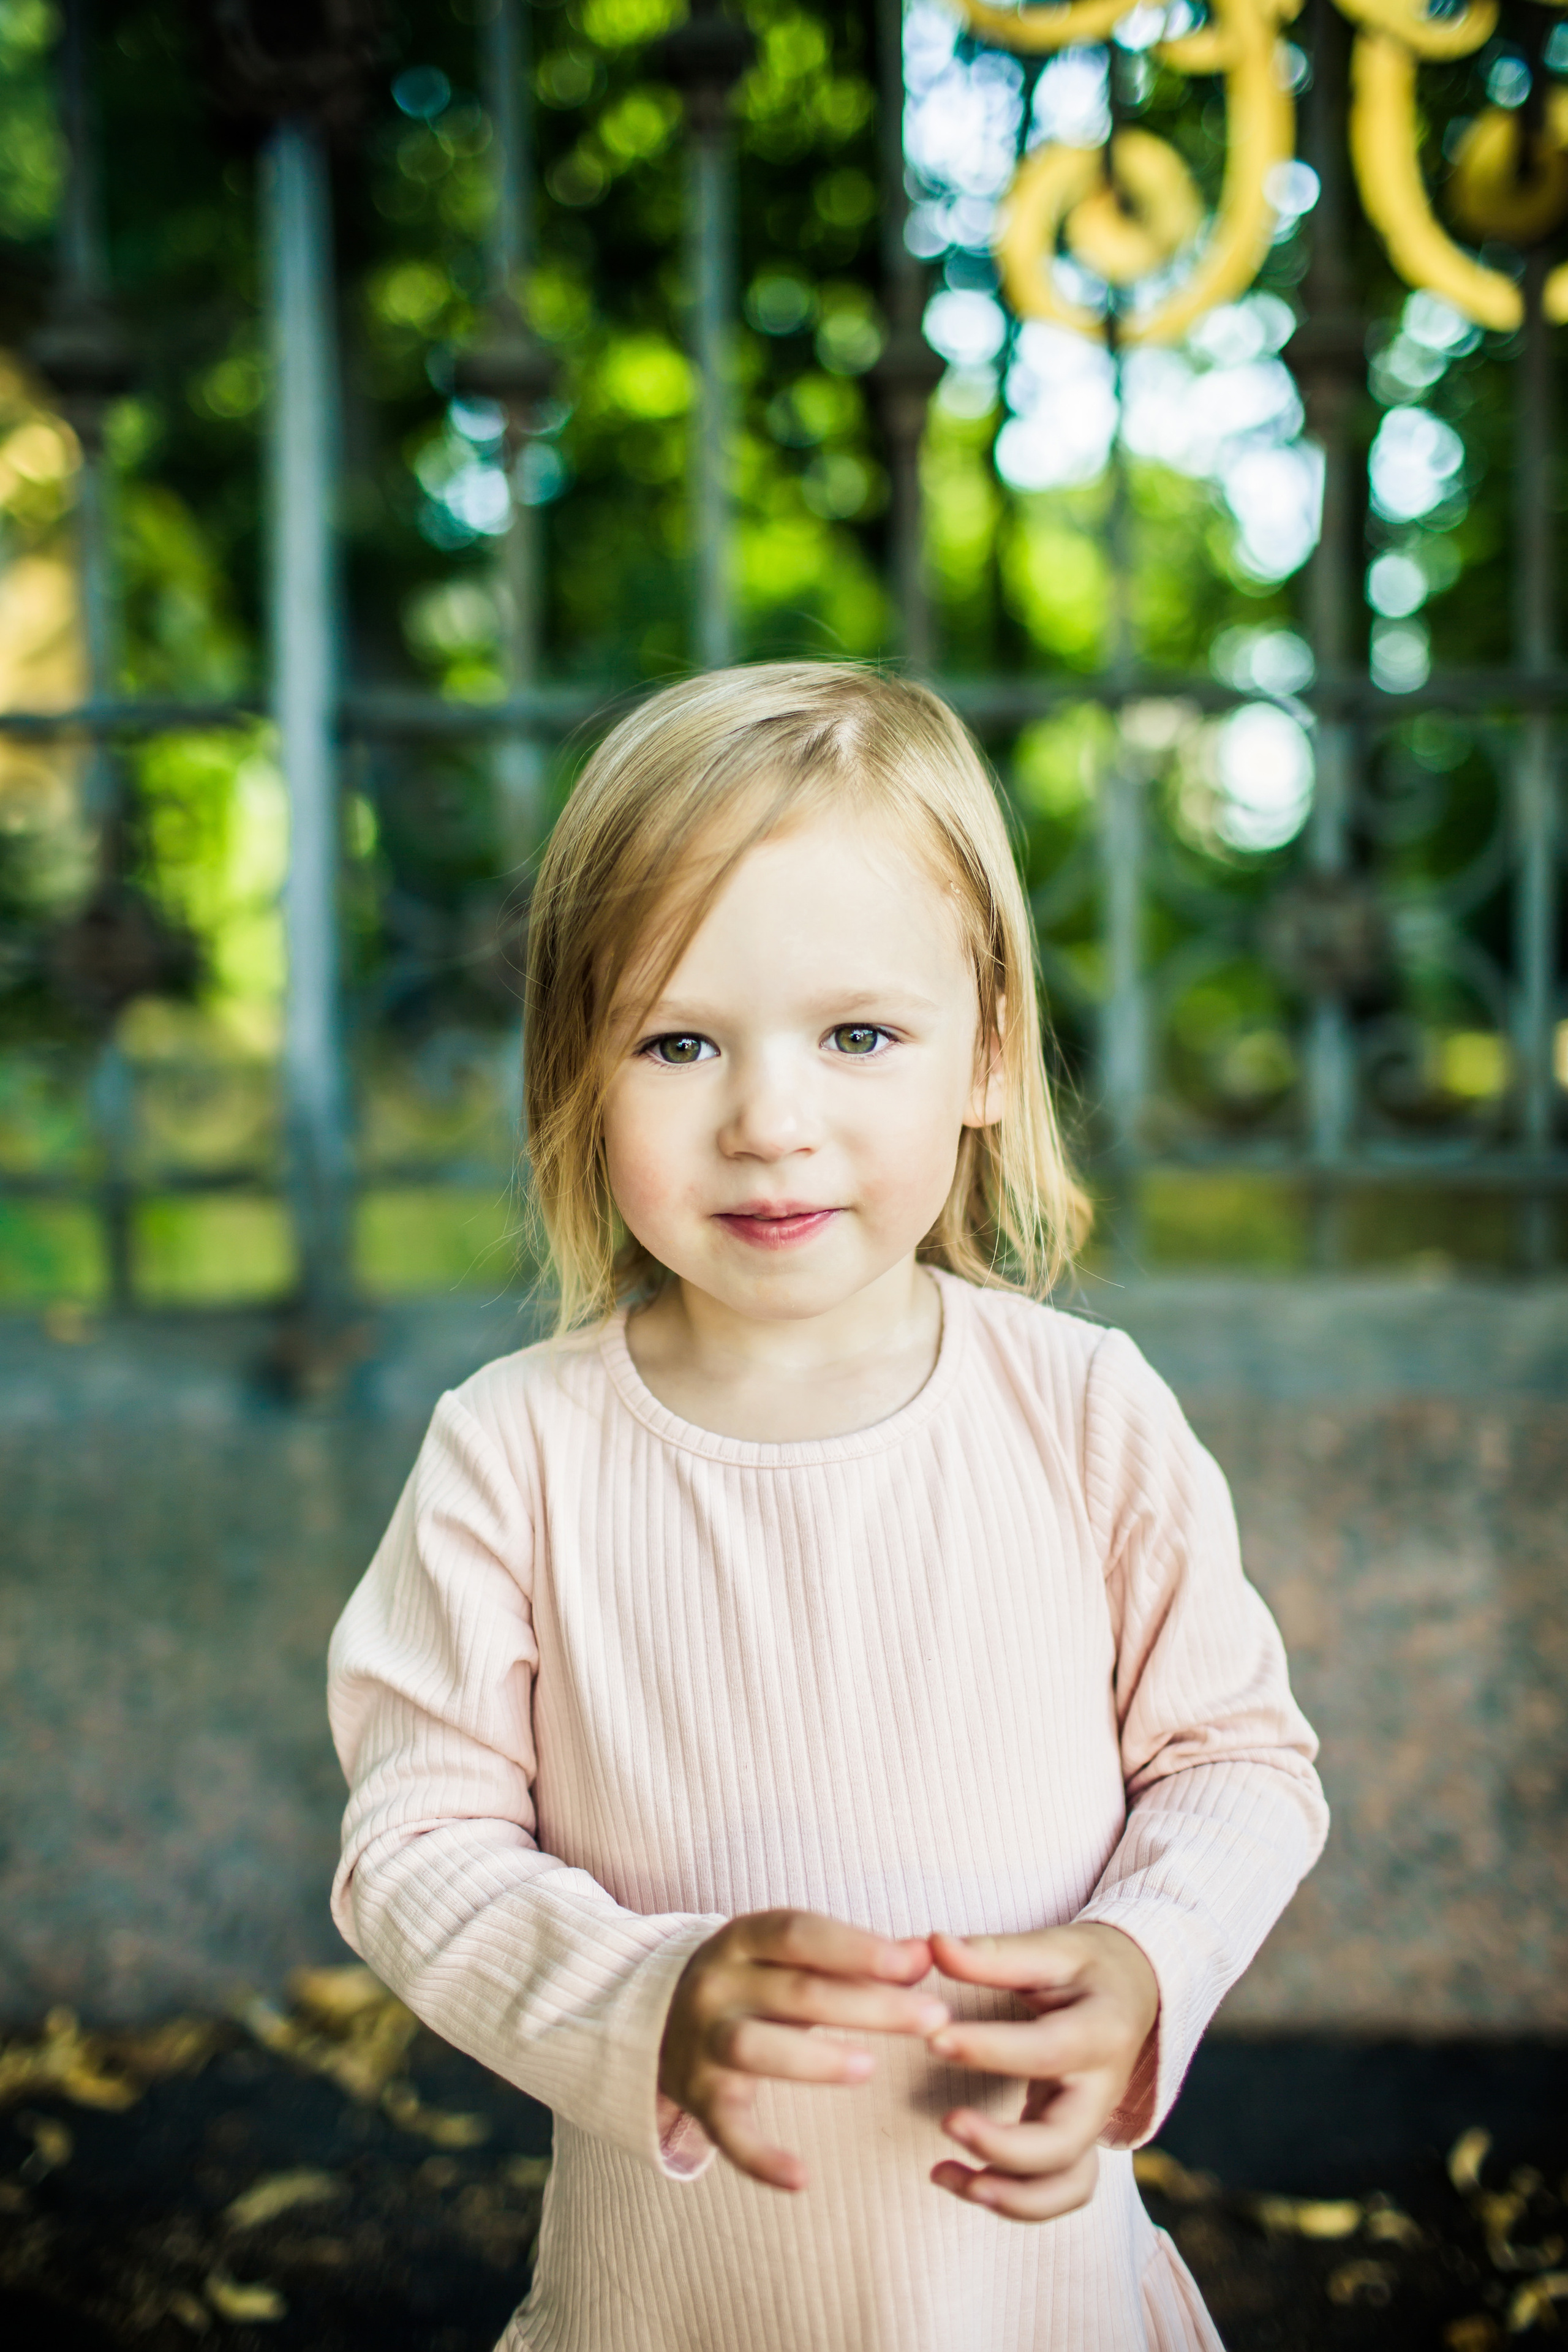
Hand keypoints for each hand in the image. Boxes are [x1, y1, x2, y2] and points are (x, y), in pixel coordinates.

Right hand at [658, 1910, 947, 2191]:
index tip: (912, 1964)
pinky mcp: (701, 2099)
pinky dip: (760, 2158)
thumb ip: (859, 1957)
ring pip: (753, 2048)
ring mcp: (703, 2043)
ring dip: (814, 2059)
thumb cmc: (755, 1980)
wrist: (661, 2017)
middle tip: (933, 2018)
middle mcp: (716, 1986)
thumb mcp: (795, 1956)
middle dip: (869, 2005)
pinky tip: (802, 2179)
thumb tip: (924, 1954)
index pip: (799, 1935)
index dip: (855, 1948)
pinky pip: (727, 2131)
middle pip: (794, 1994)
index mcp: (742, 1940)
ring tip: (869, 2069)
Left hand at [925, 1922, 1159, 2221]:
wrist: (1137, 1991)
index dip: (990, 2050)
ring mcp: (1093, 2124)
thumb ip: (994, 1955)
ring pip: (1066, 2183)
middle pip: (1065, 2142)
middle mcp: (1103, 2090)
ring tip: (943, 2172)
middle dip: (1004, 2146)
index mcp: (1101, 2032)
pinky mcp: (1078, 2143)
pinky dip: (1016, 2202)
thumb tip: (934, 1945)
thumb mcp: (1052, 1949)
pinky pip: (1059, 2192)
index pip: (1046, 2051)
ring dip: (1008, 2193)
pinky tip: (963, 2182)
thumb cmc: (1088, 1967)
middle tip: (947, 2122)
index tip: (934, 2038)